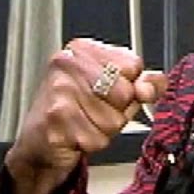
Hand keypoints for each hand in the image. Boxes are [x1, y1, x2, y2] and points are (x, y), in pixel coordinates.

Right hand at [3, 37, 167, 193]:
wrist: (38, 142)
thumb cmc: (75, 110)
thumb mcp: (112, 89)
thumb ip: (140, 82)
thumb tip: (155, 84)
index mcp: (83, 49)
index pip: (133, 65)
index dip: (129, 86)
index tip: (109, 92)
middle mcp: (68, 64)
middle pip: (125, 93)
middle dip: (118, 111)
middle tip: (94, 111)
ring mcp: (60, 91)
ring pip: (114, 120)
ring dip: (104, 130)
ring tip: (83, 123)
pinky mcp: (56, 120)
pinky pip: (97, 139)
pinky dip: (91, 144)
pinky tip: (75, 135)